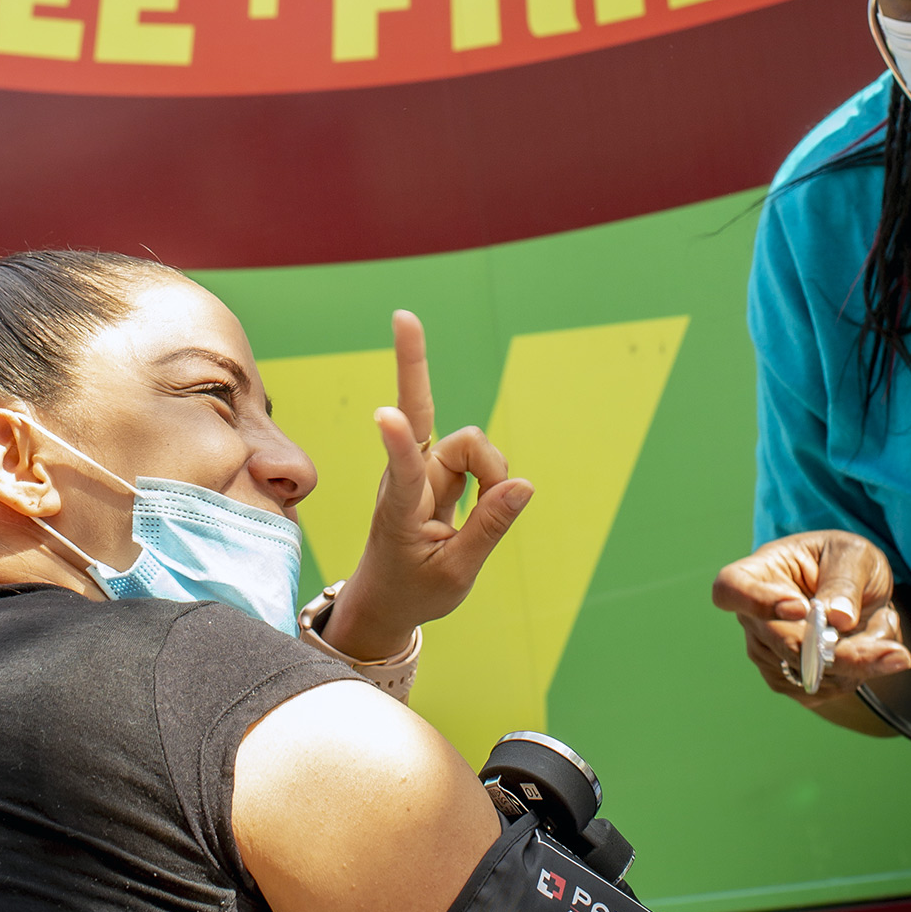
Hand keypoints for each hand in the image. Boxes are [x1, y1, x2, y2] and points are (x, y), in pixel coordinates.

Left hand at [320, 310, 532, 664]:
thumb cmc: (413, 588)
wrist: (387, 597)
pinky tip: (481, 502)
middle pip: (431, 420)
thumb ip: (489, 527)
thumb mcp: (456, 573)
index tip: (386, 416)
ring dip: (492, 475)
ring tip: (481, 519)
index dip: (400, 443)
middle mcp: (408, 478)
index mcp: (401, 511)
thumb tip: (524, 484)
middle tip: (402, 314)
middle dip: (415, 364)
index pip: (403, 471)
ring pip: (472, 445)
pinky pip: (478, 456)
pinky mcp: (436, 467)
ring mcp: (421, 468)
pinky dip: (491, 477)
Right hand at [712, 530, 910, 702]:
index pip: (732, 589)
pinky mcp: (789, 680)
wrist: (857, 595)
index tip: (799, 608)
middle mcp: (753, 617)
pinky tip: (869, 645)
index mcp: (760, 572)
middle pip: (785, 645)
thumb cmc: (846, 562)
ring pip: (813, 674)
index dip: (757, 603)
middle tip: (893, 653)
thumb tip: (837, 618)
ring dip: (862, 659)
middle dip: (843, 652)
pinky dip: (860, 673)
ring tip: (881, 622)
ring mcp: (768, 652)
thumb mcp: (855, 556)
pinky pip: (827, 689)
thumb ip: (845, 582)